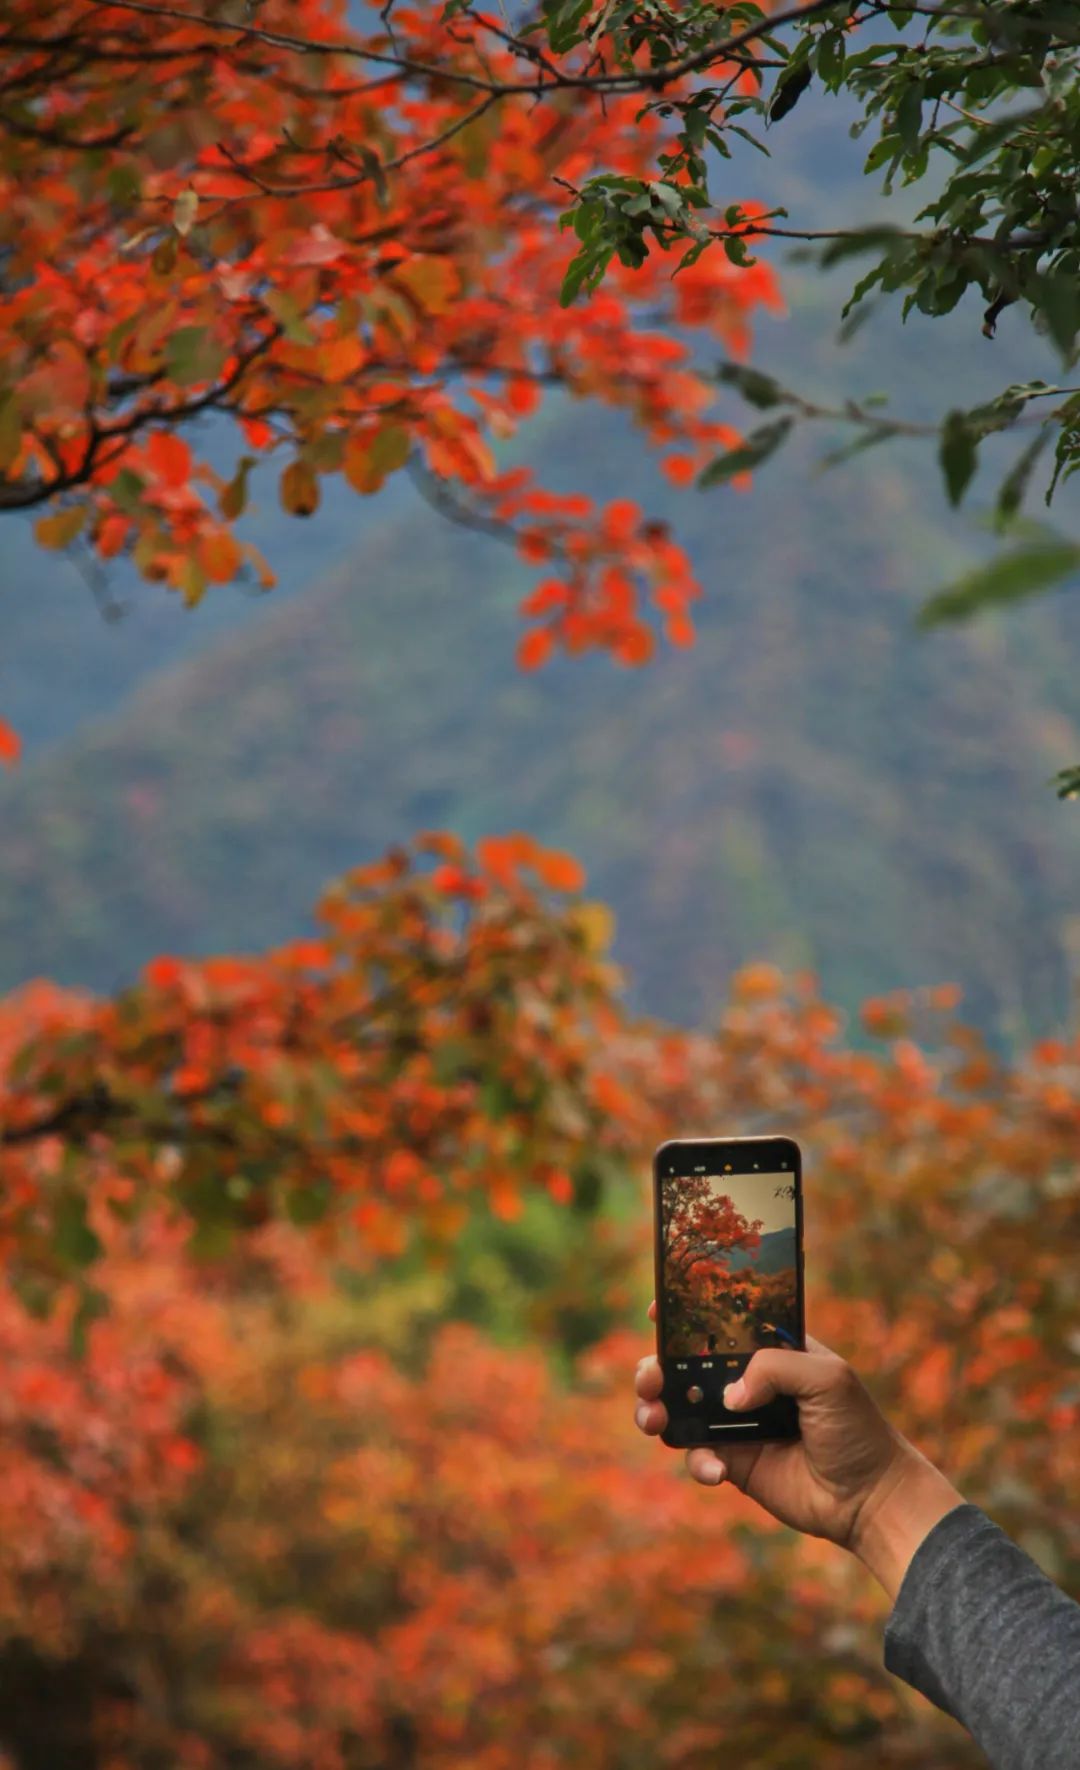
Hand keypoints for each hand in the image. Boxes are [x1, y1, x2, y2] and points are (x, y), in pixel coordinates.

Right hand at [635, 1302, 964, 1598]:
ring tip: (653, 1419)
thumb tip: (728, 1396)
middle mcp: (747, 1383)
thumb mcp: (827, 1378)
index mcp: (769, 1351)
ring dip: (656, 1410)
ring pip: (679, 1409)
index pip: (721, 1324)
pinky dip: (697, 1461)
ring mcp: (737, 1424)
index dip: (686, 1316)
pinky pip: (697, 1456)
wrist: (869, 1497)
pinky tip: (717, 1471)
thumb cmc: (856, 1428)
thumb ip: (775, 1368)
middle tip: (650, 1377)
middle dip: (656, 1367)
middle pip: (685, 1366)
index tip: (657, 1314)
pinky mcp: (734, 1463)